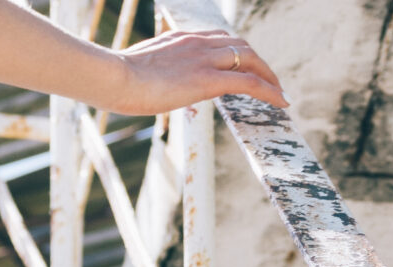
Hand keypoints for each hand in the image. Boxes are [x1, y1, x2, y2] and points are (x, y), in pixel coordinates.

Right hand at [102, 28, 286, 112]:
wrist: (111, 77)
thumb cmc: (111, 79)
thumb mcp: (134, 70)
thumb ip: (149, 72)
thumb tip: (142, 86)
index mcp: (179, 38)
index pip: (218, 39)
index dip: (235, 52)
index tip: (241, 66)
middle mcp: (197, 42)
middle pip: (240, 45)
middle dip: (258, 62)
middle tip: (268, 80)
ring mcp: (204, 59)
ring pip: (250, 59)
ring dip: (268, 76)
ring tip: (278, 93)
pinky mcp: (207, 79)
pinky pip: (249, 82)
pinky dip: (270, 91)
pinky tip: (282, 102)